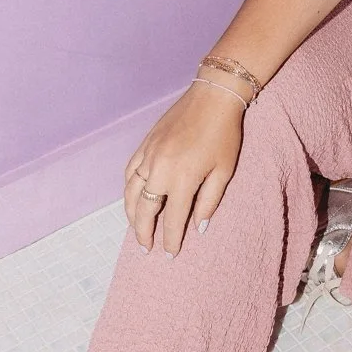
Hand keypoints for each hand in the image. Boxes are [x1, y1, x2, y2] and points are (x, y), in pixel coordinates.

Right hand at [123, 78, 245, 254]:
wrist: (212, 97)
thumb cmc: (224, 135)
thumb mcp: (223, 171)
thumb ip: (209, 202)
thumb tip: (198, 227)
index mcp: (182, 179)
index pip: (172, 219)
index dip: (170, 240)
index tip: (170, 254)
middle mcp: (160, 170)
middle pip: (144, 210)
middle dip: (144, 232)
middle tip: (146, 248)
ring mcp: (148, 156)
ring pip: (131, 193)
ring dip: (131, 214)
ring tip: (136, 228)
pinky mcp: (144, 144)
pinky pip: (129, 172)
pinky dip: (128, 189)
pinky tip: (132, 198)